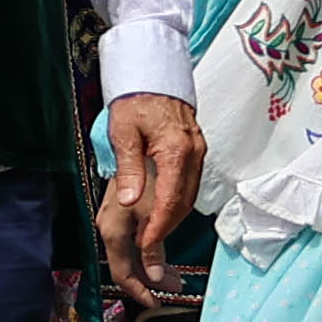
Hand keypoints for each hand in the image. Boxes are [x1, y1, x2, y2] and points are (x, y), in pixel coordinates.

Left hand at [102, 90, 206, 268]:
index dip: (159, 226)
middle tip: (149, 247)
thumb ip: (128, 168)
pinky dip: (178, 201)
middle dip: (167, 227)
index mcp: (177, 150)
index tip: (146, 245)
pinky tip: (163, 210)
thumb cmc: (135, 99)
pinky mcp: (196, 150)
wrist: (154, 75)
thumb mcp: (123, 132)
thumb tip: (130, 201)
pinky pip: (190, 183)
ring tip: (153, 234)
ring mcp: (199, 152)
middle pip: (185, 202)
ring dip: (173, 217)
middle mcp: (194, 154)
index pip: (171, 199)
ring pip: (190, 195)